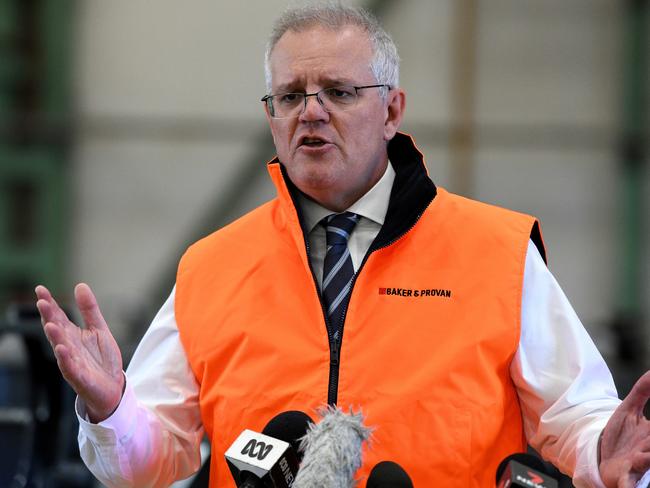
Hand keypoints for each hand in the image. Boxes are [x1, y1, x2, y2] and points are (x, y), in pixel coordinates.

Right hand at [35, 283, 124, 422]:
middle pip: (56, 330)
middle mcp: (68, 347)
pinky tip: (62, 349)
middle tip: (42, 302)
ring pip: (61, 348)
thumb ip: (89, 310)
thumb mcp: (99, 329)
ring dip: (55, 337)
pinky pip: (71, 368)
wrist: (113, 386)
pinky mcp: (80, 377)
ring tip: (50, 324)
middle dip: (49, 317)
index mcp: (72, 335)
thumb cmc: (102, 358)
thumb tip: (80, 285)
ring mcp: (72, 362)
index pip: (58, 316)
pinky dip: (66, 359)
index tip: (40, 289)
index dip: (50, 303)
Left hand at [599, 370, 649, 487]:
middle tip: (648, 441)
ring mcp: (638, 466)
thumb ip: (642, 391)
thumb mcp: (629, 410)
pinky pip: (628, 485)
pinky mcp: (624, 477)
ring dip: (648, 459)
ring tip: (642, 454)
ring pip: (647, 463)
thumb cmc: (621, 437)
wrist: (601, 456)